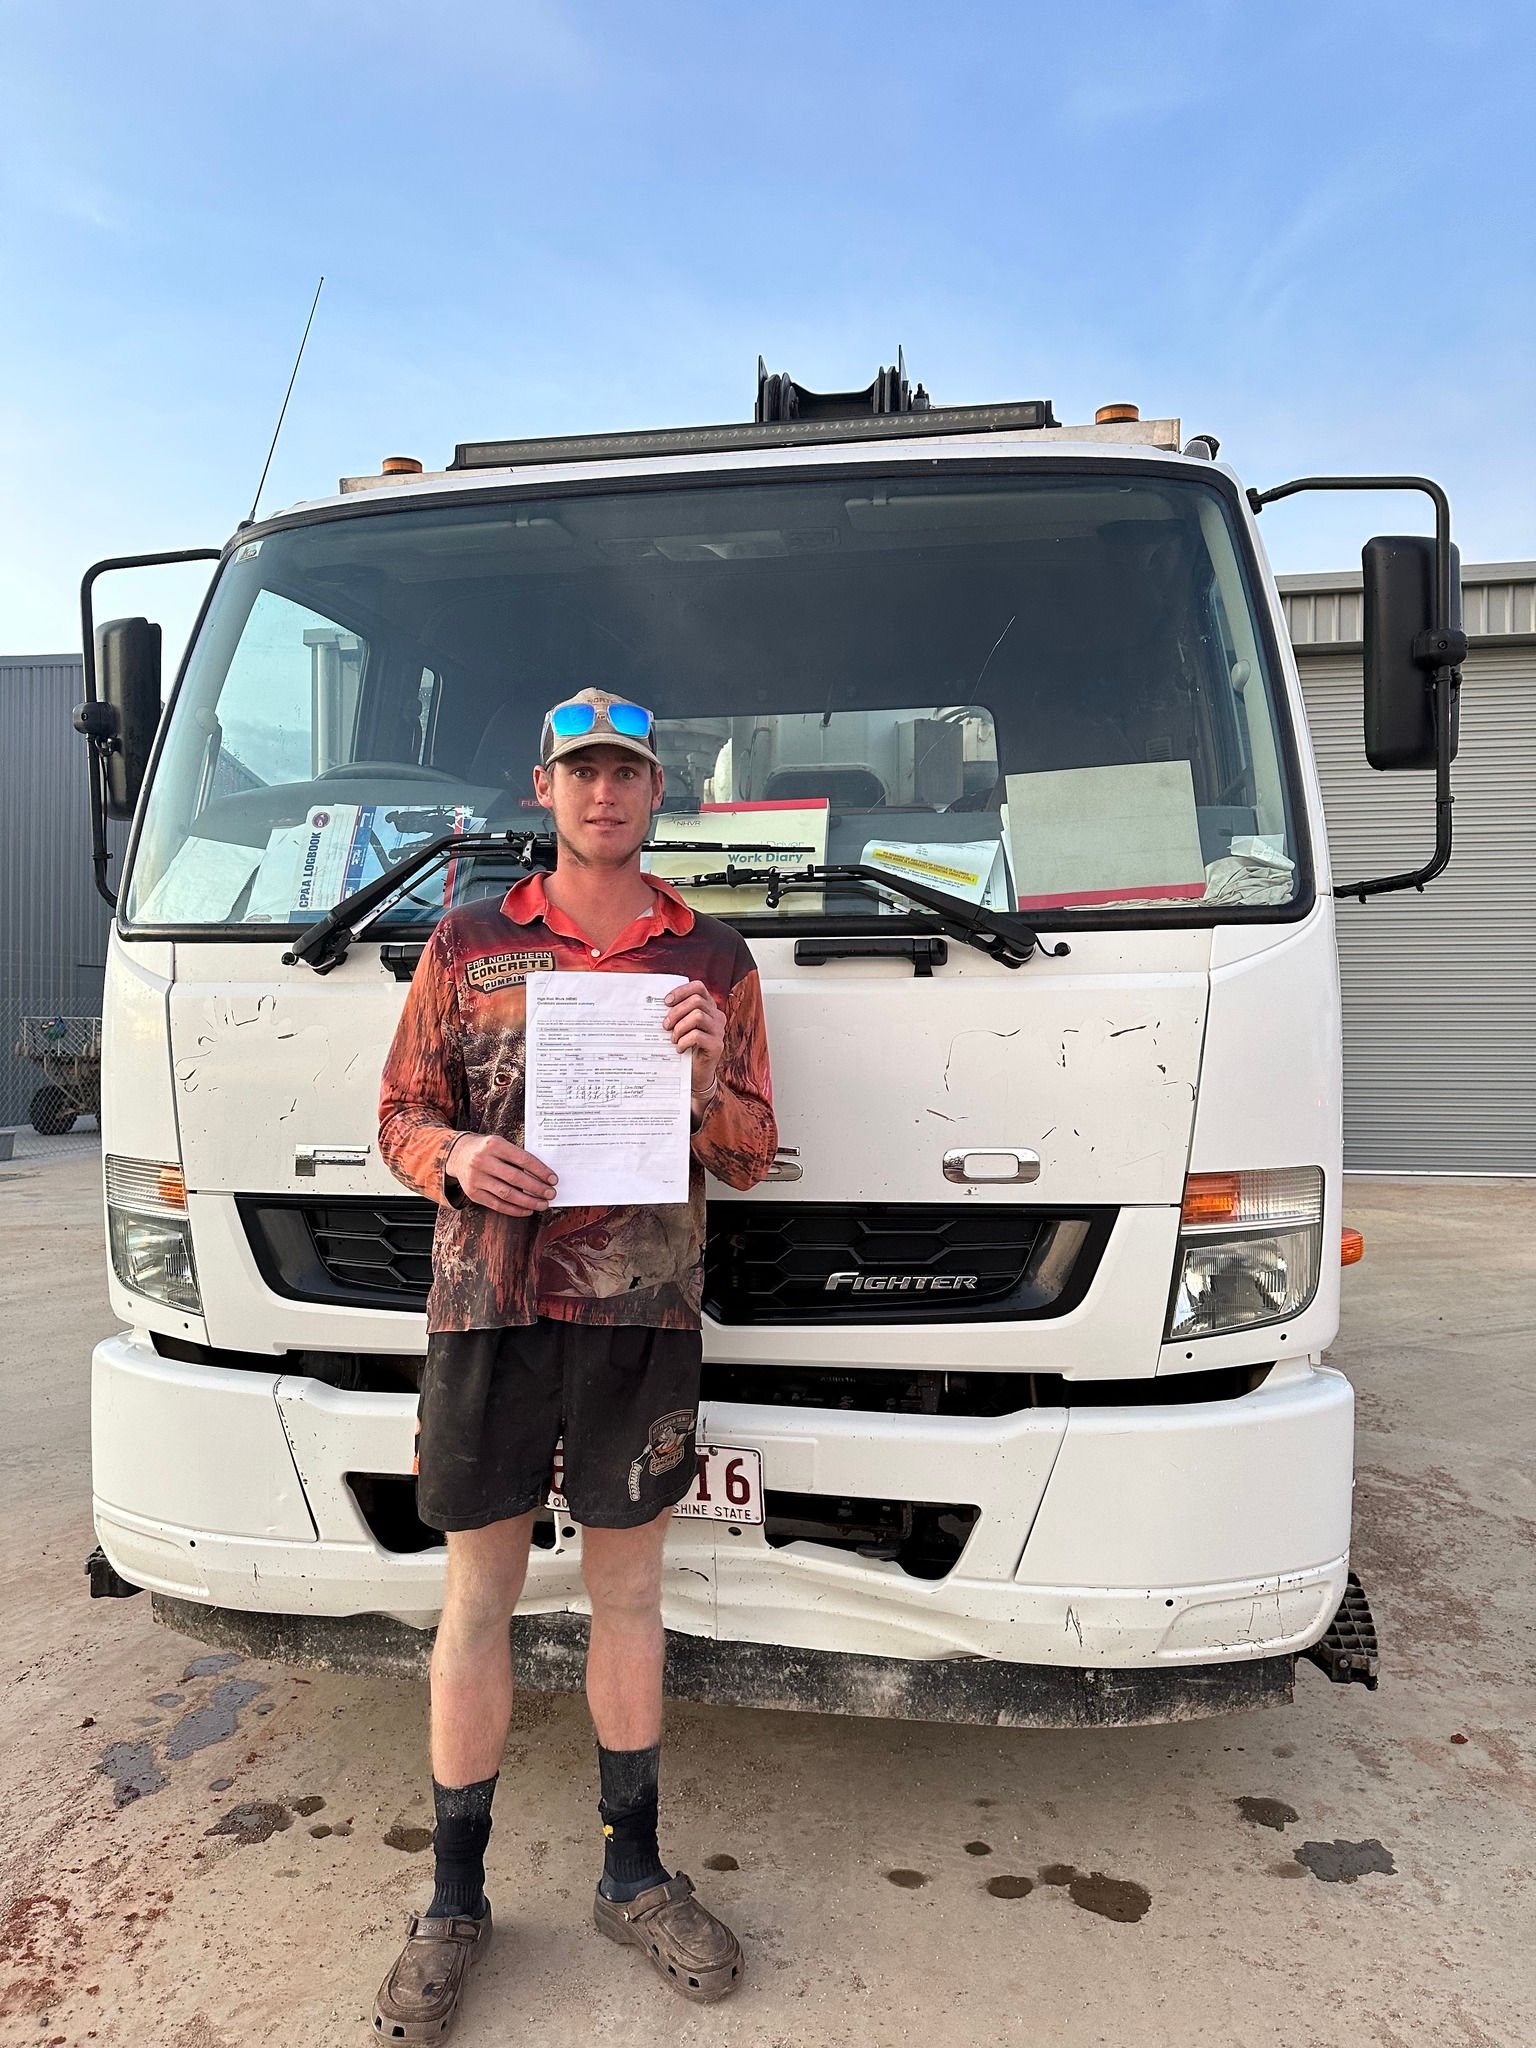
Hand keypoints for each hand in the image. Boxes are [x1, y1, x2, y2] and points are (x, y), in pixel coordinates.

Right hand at [445, 1133, 556, 1214]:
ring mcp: (475, 1178)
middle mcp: (482, 1161)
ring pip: (507, 1194)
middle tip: (551, 1194)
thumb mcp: (500, 1144)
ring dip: (528, 1202)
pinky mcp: (472, 1193)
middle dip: (537, 1188)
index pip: (522, 1159)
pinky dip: (514, 1210)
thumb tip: (543, 1175)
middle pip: (515, 1178)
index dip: (540, 1170)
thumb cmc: (486, 1149)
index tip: (553, 1179)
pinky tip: (527, 1210)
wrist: (457, 1154)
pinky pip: (497, 1205)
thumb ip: (517, 1156)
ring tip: (542, 1204)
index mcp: (493, 1145)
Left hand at [664, 979, 725, 1106]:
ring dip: (680, 1027)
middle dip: (676, 1012)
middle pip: (696, 1001)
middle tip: (665, 1025)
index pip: (699, 988)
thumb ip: (677, 1014)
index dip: (681, 991)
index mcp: (709, 1007)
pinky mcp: (717, 1045)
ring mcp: (719, 1030)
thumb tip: (655, 1003)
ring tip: (673, 1038)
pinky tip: (679, 1048)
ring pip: (697, 1016)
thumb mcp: (682, 1026)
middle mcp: (717, 1016)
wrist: (696, 1074)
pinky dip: (683, 1041)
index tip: (666, 1002)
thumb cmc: (687, 1046)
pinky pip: (697, 1035)